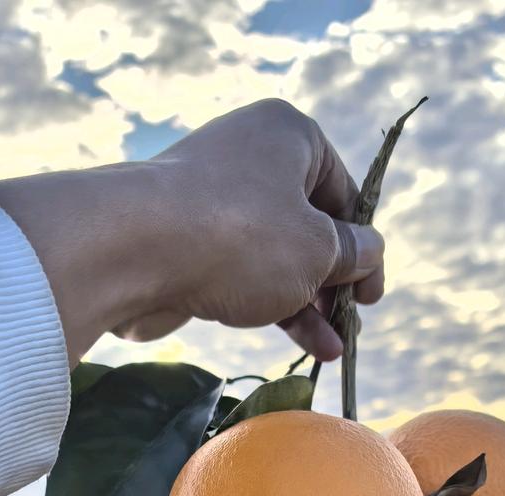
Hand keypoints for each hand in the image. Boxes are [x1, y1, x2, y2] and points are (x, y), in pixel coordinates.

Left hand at [0, 99, 383, 367]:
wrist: (134, 252)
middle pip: (308, 227)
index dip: (365, 246)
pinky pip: (242, 273)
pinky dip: (271, 305)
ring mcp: (214, 202)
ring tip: (331, 350)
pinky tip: (301, 345)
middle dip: (333, 284)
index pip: (343, 192)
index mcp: (289, 136)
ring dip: (308, 305)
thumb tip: (370, 250)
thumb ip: (353, 253)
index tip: (371, 295)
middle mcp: (251, 158)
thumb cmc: (243, 238)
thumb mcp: (318, 249)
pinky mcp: (186, 242)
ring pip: (276, 257)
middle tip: (349, 324)